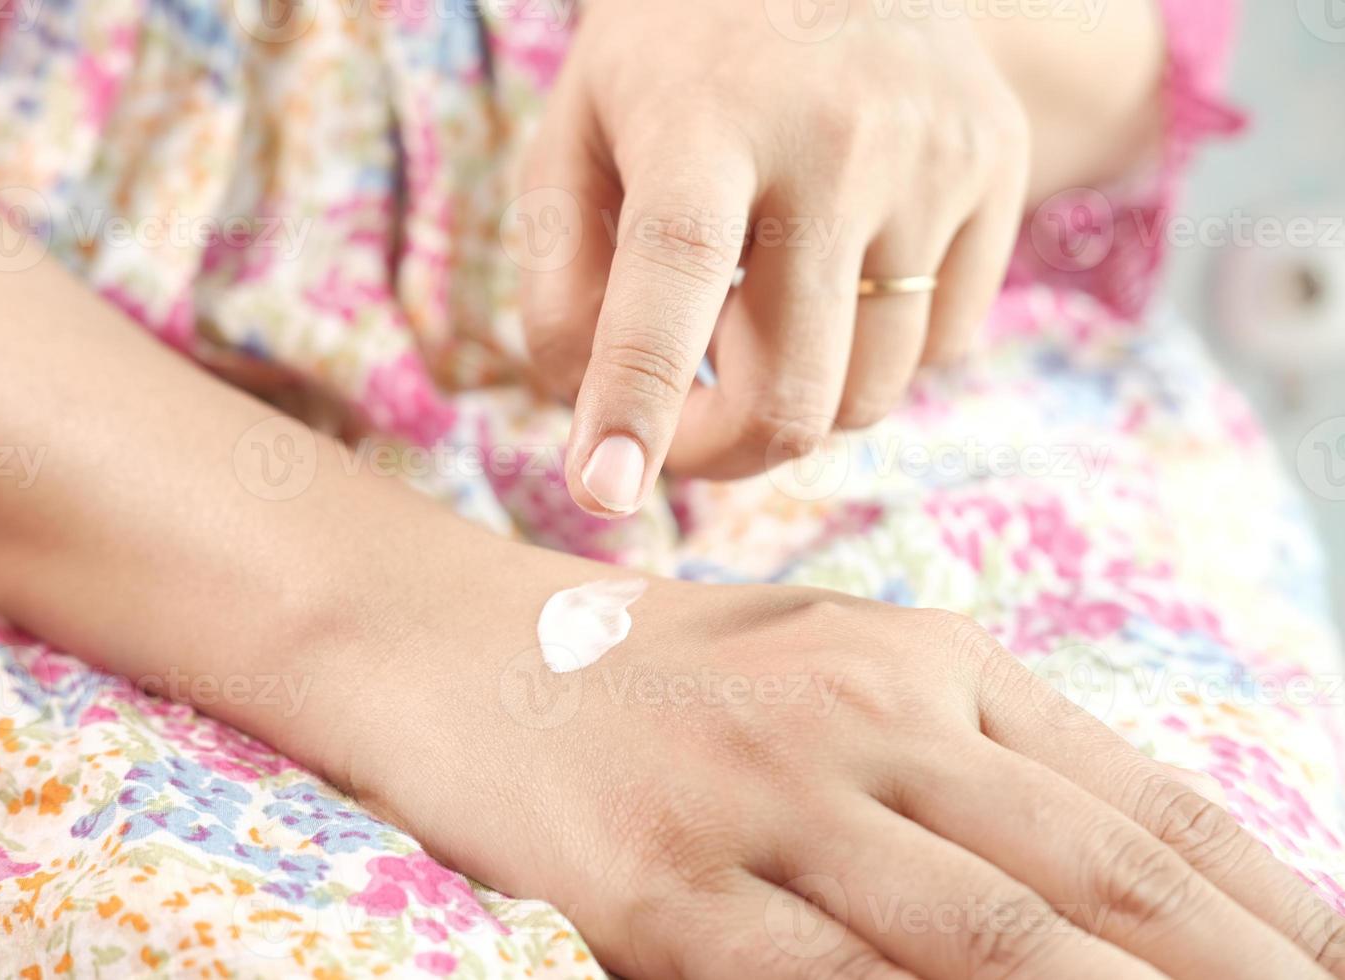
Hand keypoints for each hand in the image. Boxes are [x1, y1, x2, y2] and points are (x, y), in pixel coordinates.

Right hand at [346, 570, 1344, 978]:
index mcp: (925, 662)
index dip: (1275, 904)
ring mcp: (761, 796)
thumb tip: (1115, 877)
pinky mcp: (659, 882)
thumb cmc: (655, 672)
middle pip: (1096, 878)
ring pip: (987, 938)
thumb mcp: (829, 670)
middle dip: (1238, 975)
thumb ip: (965, 752)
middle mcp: (863, 714)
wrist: (455, 645)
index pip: (1141, 804)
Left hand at [517, 0, 1029, 514]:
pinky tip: (838, 278)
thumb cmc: (680, 60)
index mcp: (707, 116)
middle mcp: (838, 139)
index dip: (639, 397)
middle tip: (679, 435)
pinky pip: (942, 348)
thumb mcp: (581, 134)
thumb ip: (564, 278)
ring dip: (800, 400)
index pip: (675, 275)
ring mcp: (937, 159)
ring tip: (758, 321)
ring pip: (871, 392)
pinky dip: (876, 353)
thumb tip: (590, 416)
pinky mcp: (1002, 173)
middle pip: (795, 389)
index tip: (604, 492)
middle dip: (723, 451)